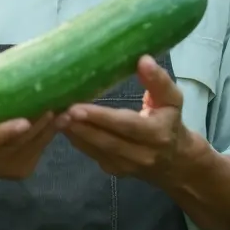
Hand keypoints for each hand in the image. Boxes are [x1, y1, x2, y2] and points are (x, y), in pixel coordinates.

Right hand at [0, 65, 57, 183]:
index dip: (4, 132)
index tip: (23, 121)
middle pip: (19, 142)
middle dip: (40, 122)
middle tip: (57, 96)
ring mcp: (9, 168)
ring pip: (35, 144)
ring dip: (52, 124)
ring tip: (67, 100)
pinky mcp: (23, 169)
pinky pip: (42, 146)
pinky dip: (53, 129)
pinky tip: (64, 111)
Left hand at [57, 55, 189, 182]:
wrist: (174, 161)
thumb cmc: (170, 121)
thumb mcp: (172, 99)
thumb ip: (158, 81)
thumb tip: (143, 59)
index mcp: (156, 134)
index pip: (125, 126)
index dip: (100, 118)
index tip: (77, 108)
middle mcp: (141, 154)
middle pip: (106, 140)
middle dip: (81, 127)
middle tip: (58, 112)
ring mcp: (125, 166)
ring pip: (96, 149)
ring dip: (74, 134)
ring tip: (55, 117)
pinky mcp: (113, 170)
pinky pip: (92, 154)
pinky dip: (76, 140)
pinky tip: (62, 126)